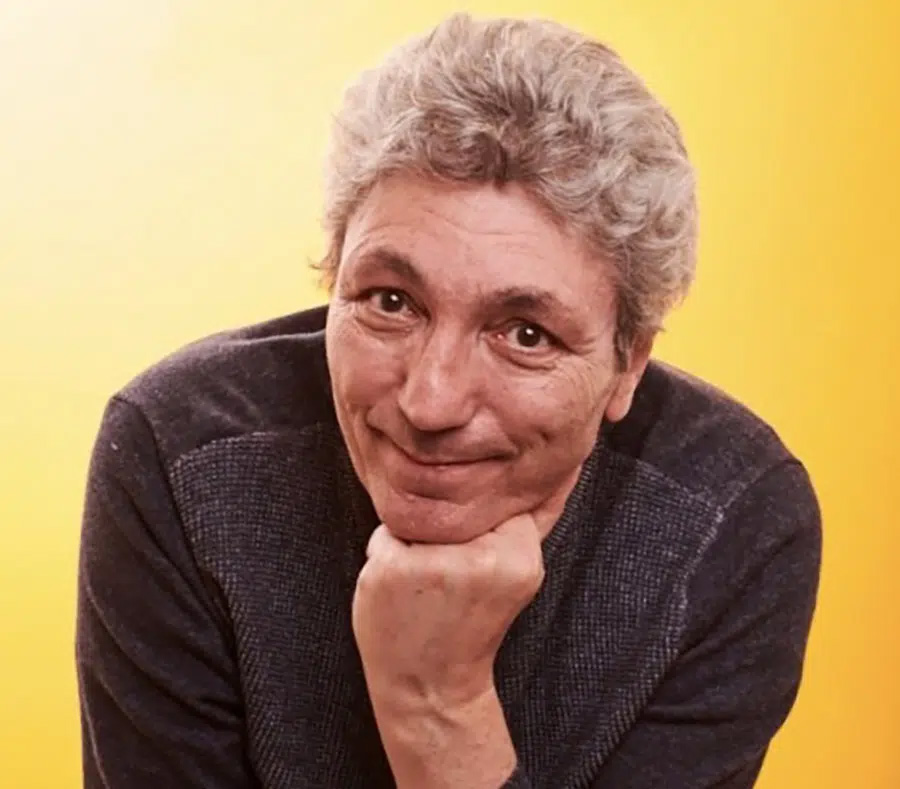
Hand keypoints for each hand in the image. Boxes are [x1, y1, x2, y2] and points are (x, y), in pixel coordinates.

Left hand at [352, 513, 543, 711]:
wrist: (430, 686)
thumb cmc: (465, 626)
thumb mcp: (510, 575)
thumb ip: (510, 530)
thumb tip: (494, 474)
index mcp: (521, 558)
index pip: (496, 500)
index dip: (478, 522)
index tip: (472, 555)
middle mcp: (483, 559)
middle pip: (455, 504)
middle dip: (445, 528)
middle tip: (446, 575)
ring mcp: (435, 563)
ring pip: (418, 515)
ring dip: (413, 539)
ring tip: (422, 582)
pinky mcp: (393, 568)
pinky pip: (385, 534)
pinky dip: (385, 553)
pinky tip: (398, 588)